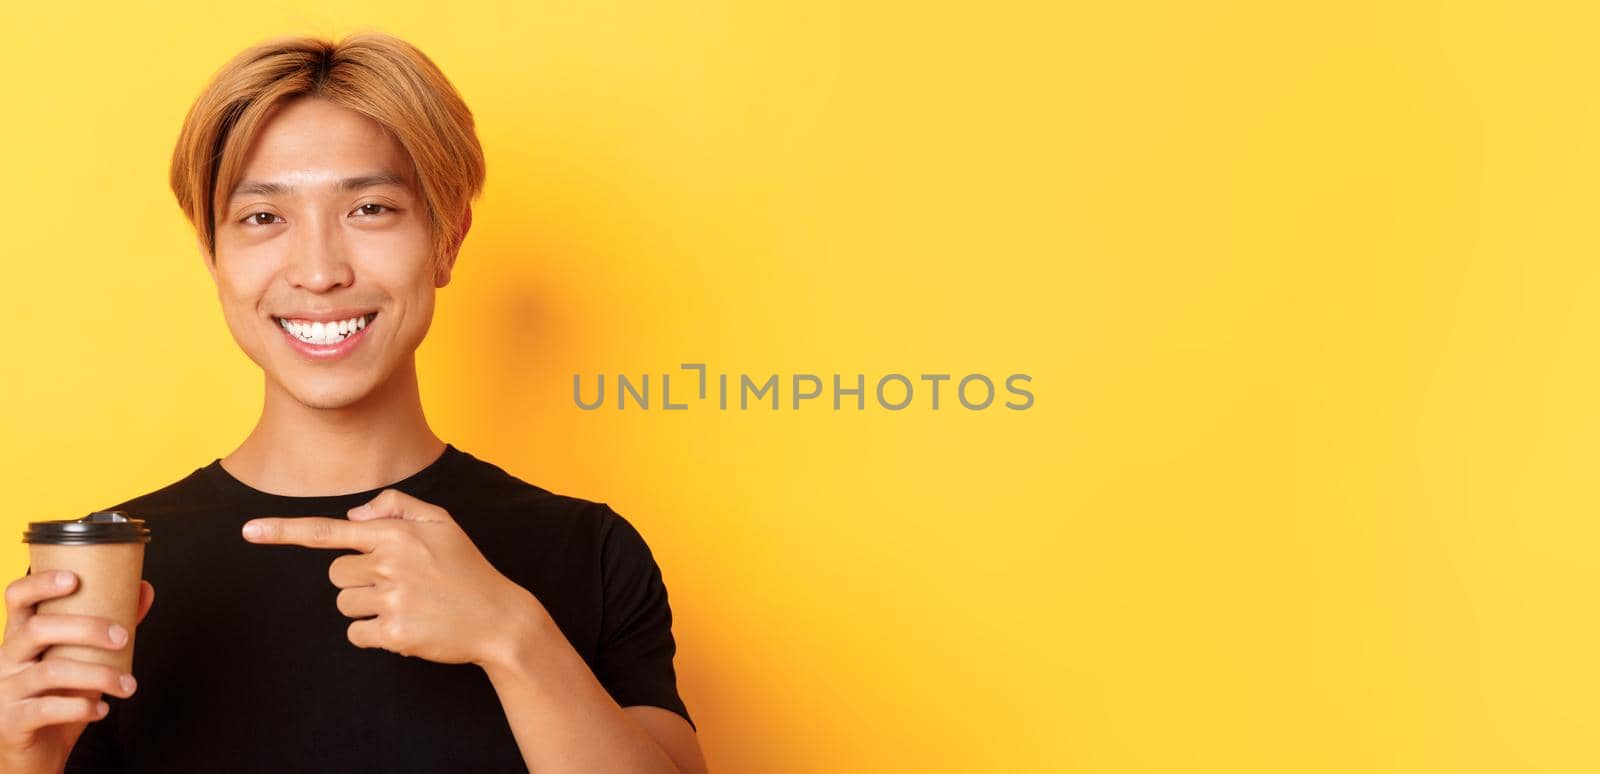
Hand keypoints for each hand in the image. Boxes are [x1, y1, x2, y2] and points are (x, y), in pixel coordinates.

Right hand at [0, 571, 152, 773]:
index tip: (75, 579)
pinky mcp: (9, 723)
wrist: (32, 755)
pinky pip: (47, 710)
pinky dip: (81, 708)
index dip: (39, 584)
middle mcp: (4, 660)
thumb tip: (144, 588)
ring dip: (98, 676)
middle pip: (38, 629)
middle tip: (124, 638)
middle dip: (86, 628)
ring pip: (50, 672)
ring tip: (129, 686)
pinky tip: (102, 710)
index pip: (16, 599)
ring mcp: (3, 692)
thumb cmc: (56, 700)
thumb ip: (107, 628)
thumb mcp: (80, 661)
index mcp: (18, 639)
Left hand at [241, 489, 549, 667]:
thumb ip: (396, 507)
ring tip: (407, 605)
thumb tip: (354, 516)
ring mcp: (391, 600)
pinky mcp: (394, 633)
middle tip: (400, 584)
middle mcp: (389, 564)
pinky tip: (405, 626)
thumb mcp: (442, 522)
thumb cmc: (467, 569)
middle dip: (359, 578)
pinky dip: (374, 635)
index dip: (284, 531)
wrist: (499, 618)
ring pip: (345, 604)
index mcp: (396, 534)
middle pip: (336, 572)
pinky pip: (356, 634)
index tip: (248, 531)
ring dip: (367, 607)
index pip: (330, 530)